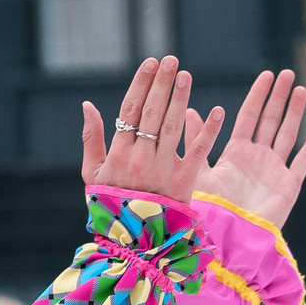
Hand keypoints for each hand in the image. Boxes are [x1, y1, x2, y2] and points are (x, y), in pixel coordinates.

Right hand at [81, 56, 211, 200]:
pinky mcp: (184, 182)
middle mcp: (140, 158)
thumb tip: (88, 105)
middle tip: (171, 60)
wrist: (133, 243)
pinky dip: (208, 131)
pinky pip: (198, 152)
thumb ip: (91, 139)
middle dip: (162, 84)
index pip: (130, 110)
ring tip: (186, 76)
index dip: (141, 84)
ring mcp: (162, 169)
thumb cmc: (111, 205)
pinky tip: (217, 111)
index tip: (151, 63)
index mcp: (118, 153)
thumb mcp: (92, 175)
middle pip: (152, 112)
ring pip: (173, 127)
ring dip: (181, 99)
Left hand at [198, 70, 305, 225]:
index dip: (258, 95)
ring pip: (288, 134)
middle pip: (271, 120)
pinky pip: (304, 160)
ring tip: (302, 89)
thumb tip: (187, 109)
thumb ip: (197, 141)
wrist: (230, 239)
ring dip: (295, 112)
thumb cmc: (212, 211)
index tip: (267, 76)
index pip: (250, 116)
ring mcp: (275, 171)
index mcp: (237, 153)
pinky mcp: (289, 185)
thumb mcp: (199, 172)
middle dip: (279, 97)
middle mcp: (258, 158)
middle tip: (287, 73)